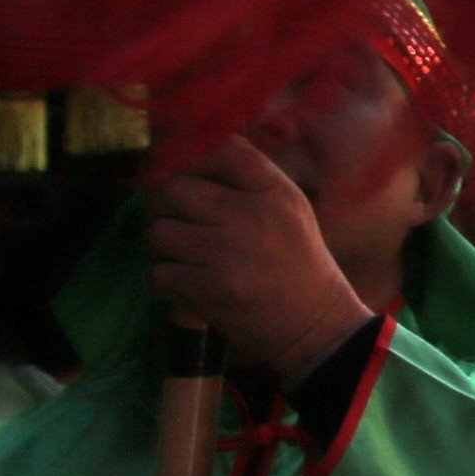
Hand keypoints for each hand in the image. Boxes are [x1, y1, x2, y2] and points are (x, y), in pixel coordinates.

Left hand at [136, 139, 369, 380]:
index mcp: (274, 191)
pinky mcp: (210, 288)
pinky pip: (159, 274)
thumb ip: (249, 183)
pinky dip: (167, 284)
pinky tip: (188, 287)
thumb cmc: (297, 264)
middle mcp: (251, 214)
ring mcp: (228, 252)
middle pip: (172, 190)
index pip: (220, 151)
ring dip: (162, 250)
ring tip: (184, 260)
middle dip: (162, 207)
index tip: (189, 182)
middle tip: (175, 223)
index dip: (192, 162)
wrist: (316, 324)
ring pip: (158, 233)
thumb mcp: (289, 210)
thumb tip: (183, 166)